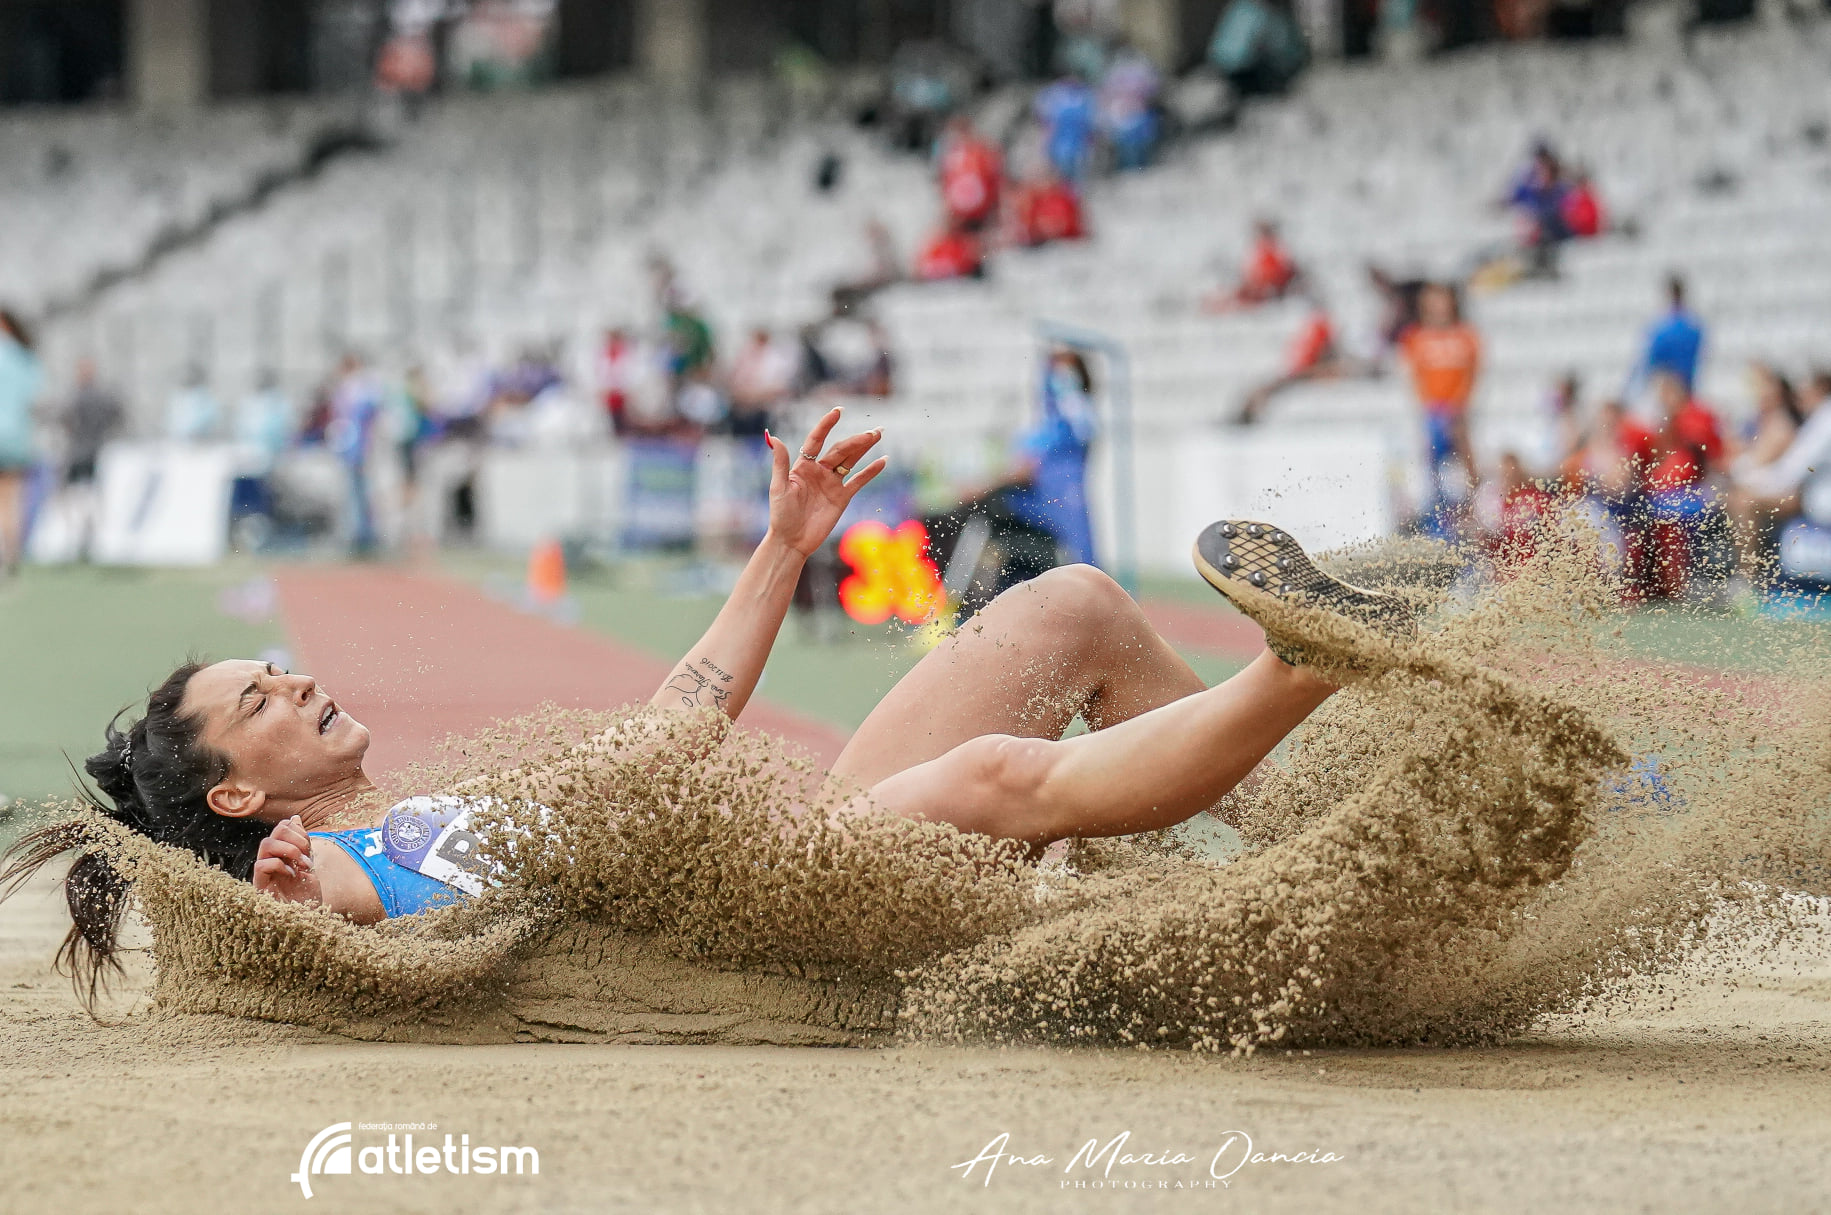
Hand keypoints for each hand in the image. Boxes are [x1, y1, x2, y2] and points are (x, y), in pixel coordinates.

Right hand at [251, 816, 321, 906]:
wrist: (307, 919)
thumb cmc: (306, 896)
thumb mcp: (308, 865)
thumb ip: (301, 843)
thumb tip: (294, 818)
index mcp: (281, 854)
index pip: (282, 828)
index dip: (297, 831)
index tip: (309, 848)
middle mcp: (270, 860)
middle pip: (274, 832)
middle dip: (295, 839)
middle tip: (306, 856)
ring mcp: (263, 873)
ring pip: (265, 844)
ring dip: (289, 850)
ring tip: (302, 865)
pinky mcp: (260, 887)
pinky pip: (260, 865)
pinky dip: (279, 866)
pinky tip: (292, 875)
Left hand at [764, 407, 885, 556]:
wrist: (792, 541)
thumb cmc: (781, 515)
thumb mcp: (779, 487)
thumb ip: (779, 462)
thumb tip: (774, 437)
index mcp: (803, 466)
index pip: (816, 440)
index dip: (826, 425)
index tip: (838, 411)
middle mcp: (819, 471)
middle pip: (840, 450)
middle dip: (856, 440)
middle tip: (874, 431)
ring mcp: (832, 484)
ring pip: (851, 461)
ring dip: (864, 448)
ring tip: (878, 434)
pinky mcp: (842, 497)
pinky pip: (858, 481)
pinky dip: (870, 471)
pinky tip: (883, 460)